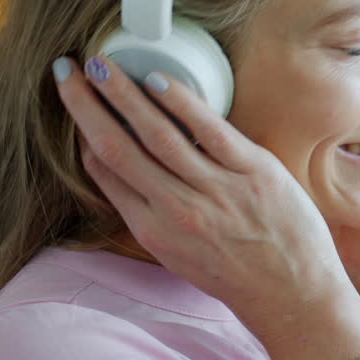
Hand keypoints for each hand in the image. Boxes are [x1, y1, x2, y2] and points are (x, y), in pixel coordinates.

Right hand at [51, 55, 352, 325]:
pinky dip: (180, 103)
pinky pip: (208, 130)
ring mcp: (215, 191)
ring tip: (102, 63)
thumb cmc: (236, 273)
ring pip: (156, 133)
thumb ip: (150, 211)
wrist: (293, 296)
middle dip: (86, 103)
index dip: (82, 129)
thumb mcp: (178, 253)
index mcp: (153, 230)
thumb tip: (120, 169)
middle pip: (117, 145)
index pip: (105, 170)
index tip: (72, 97)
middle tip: (66, 68)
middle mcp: (176, 210)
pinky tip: (158, 79)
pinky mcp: (253, 173)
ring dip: (123, 93)